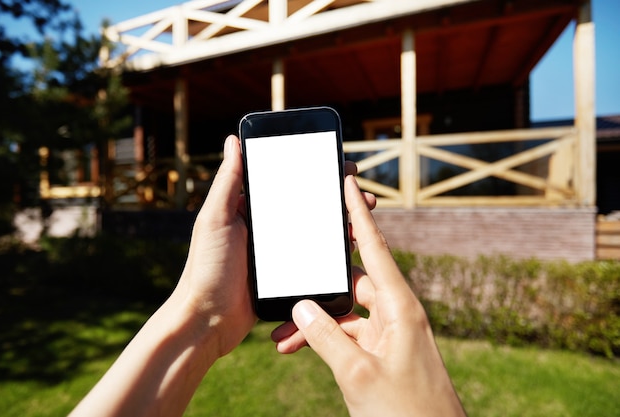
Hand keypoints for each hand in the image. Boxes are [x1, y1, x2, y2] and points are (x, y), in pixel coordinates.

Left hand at [175, 135, 375, 356]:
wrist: (207, 321)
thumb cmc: (206, 268)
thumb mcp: (215, 219)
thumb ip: (228, 181)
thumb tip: (233, 140)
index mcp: (250, 210)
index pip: (287, 182)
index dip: (315, 172)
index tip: (341, 165)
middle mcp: (266, 229)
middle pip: (309, 206)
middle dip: (338, 198)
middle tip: (364, 195)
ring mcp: (278, 253)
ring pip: (316, 232)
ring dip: (342, 224)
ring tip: (364, 220)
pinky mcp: (286, 277)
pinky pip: (315, 260)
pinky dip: (334, 252)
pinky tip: (351, 247)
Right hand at [272, 175, 465, 416]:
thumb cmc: (404, 412)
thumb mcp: (356, 373)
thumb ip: (325, 336)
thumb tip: (301, 306)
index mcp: (400, 306)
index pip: (374, 247)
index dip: (359, 214)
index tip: (349, 182)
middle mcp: (397, 313)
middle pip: (351, 283)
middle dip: (317, 289)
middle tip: (288, 287)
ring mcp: (390, 333)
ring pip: (346, 313)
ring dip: (317, 323)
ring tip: (282, 337)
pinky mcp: (384, 351)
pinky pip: (349, 335)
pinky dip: (326, 339)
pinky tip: (299, 348)